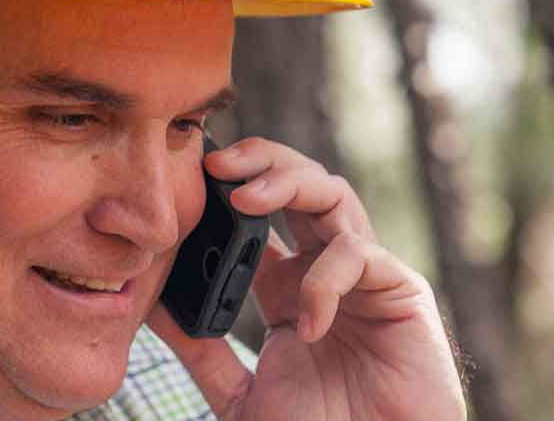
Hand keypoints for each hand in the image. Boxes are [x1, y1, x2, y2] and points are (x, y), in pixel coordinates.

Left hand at [147, 137, 465, 419]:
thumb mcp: (239, 394)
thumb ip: (202, 351)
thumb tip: (151, 309)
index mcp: (286, 285)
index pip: (260, 211)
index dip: (228, 186)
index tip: (189, 179)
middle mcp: (325, 268)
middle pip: (299, 182)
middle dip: (260, 160)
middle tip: (218, 166)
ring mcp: (365, 275)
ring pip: (332, 193)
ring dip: (288, 183)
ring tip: (245, 201)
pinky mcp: (401, 290)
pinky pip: (360, 253)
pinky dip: (326, 278)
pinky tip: (310, 323)